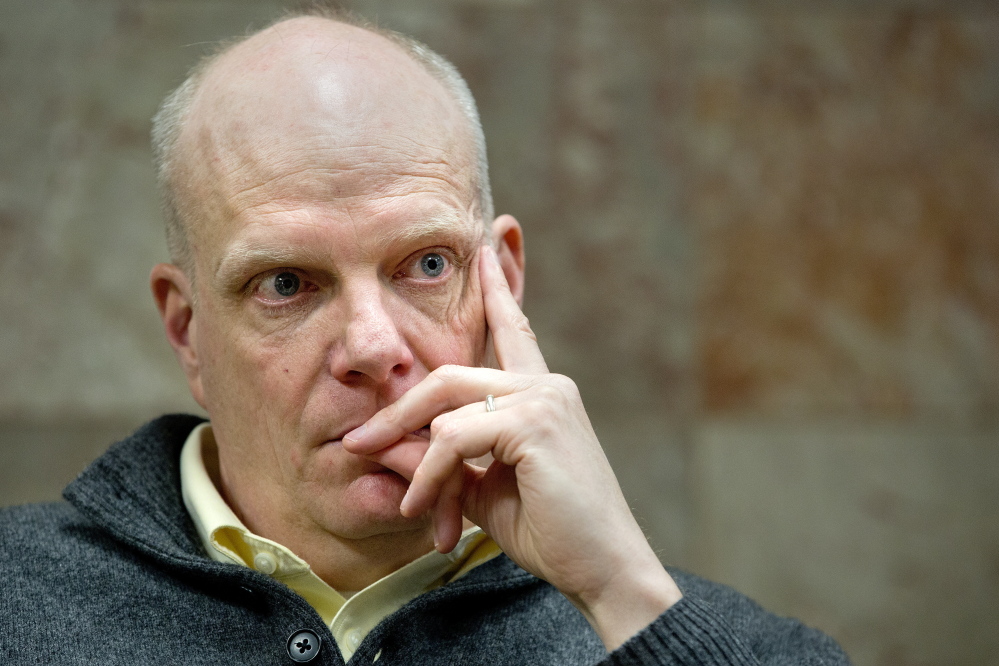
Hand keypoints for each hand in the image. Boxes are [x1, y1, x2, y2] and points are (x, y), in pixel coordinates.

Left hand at [343, 245, 681, 649]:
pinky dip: (430, 475)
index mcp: (541, 393)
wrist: (602, 568)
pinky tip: (423, 511)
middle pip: (448, 376)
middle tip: (357, 444)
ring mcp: (543, 398)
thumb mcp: (484, 489)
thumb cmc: (551, 530)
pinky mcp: (534, 422)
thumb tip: (389, 444)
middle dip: (397, 411)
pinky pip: (453, 438)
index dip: (498, 287)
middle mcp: (545, 384)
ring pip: (445, 407)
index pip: (513, 329)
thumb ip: (445, 459)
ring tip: (406, 504)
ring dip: (413, 458)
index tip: (487, 245)